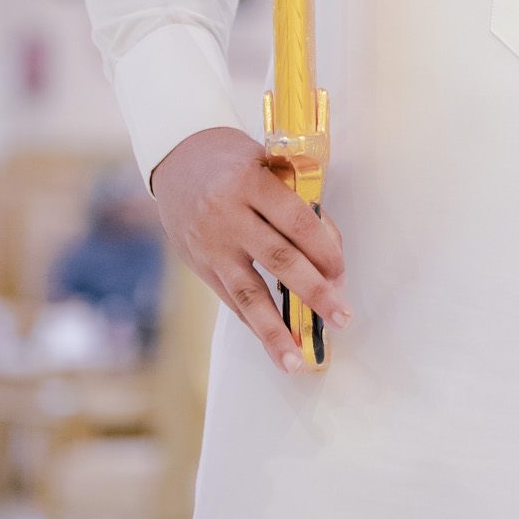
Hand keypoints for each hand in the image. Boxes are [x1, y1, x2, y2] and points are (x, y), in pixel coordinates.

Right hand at [151, 127, 349, 372]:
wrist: (176, 157)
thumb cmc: (234, 159)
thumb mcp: (267, 163)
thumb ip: (294, 202)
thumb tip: (329, 249)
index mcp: (250, 182)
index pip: (296, 221)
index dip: (323, 249)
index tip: (342, 273)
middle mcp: (228, 215)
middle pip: (278, 259)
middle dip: (314, 292)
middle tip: (341, 316)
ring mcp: (211, 244)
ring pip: (247, 293)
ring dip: (275, 330)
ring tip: (295, 360)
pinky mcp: (199, 265)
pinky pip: (230, 299)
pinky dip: (254, 322)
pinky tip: (274, 343)